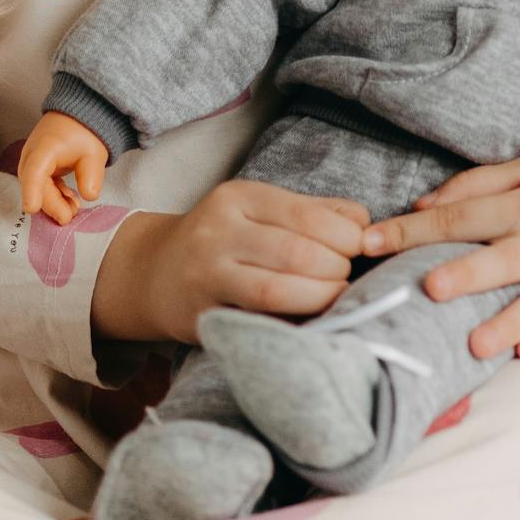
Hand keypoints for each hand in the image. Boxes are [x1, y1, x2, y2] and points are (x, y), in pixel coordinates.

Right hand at [19, 112, 108, 224]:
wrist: (78, 116)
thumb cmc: (84, 133)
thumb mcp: (94, 154)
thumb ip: (91, 176)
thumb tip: (87, 196)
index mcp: (45, 148)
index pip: (34, 172)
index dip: (32, 191)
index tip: (32, 208)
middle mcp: (32, 155)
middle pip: (35, 185)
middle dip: (50, 204)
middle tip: (69, 217)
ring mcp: (32, 161)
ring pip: (36, 187)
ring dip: (53, 202)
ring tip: (73, 209)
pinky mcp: (36, 167)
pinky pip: (40, 185)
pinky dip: (53, 195)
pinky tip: (69, 200)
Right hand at [91, 184, 371, 345]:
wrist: (154, 273)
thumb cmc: (223, 240)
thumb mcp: (259, 210)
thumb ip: (314, 212)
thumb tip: (366, 223)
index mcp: (238, 197)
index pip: (307, 215)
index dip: (346, 236)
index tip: (360, 249)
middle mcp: (218, 230)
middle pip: (296, 252)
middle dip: (336, 269)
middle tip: (347, 278)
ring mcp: (206, 274)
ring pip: (277, 289)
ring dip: (320, 297)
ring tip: (336, 296)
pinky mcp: (201, 314)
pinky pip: (257, 321)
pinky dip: (293, 322)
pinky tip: (310, 318)